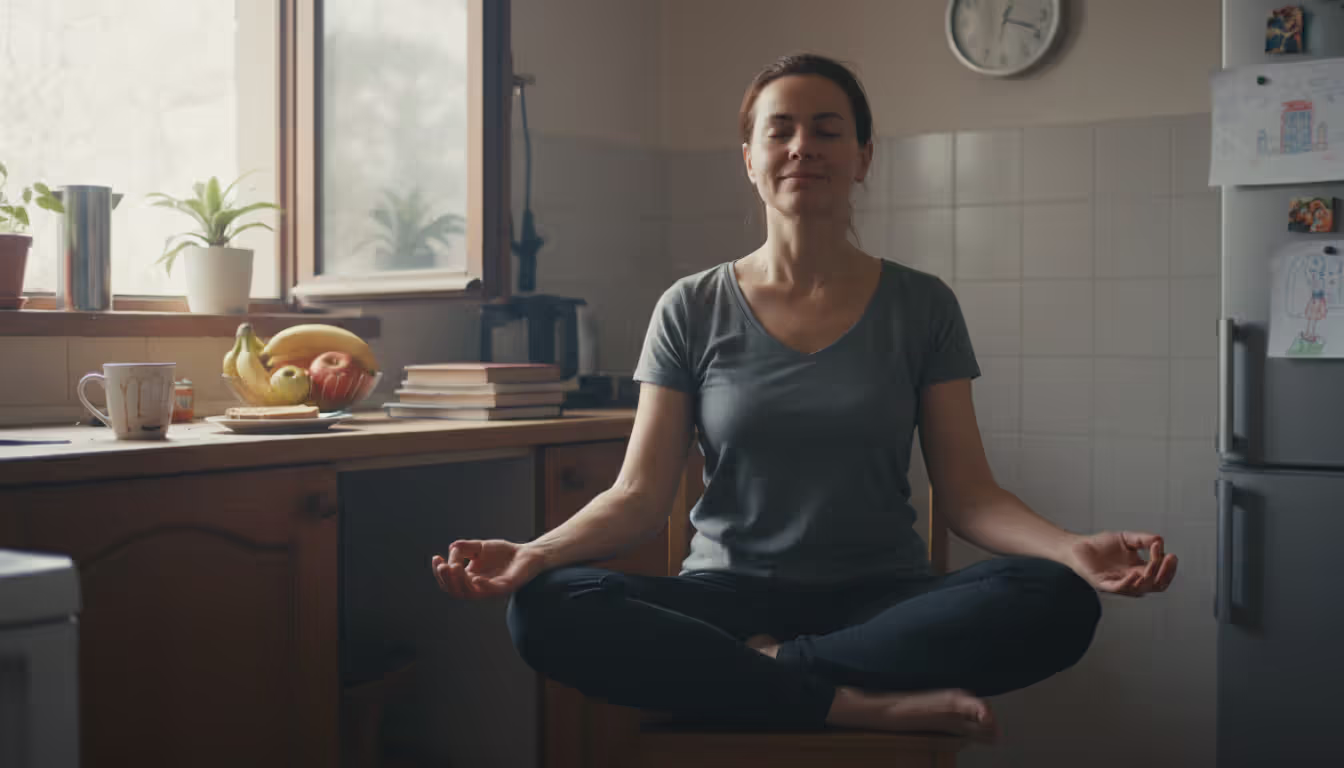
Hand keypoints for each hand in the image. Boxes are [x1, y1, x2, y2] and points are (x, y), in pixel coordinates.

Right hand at [431, 539, 546, 599]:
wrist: (526, 554)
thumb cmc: (503, 553)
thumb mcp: (480, 547)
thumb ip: (466, 547)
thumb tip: (452, 547)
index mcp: (469, 578)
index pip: (449, 581)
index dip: (439, 572)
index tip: (436, 557)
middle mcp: (477, 587)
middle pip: (455, 590)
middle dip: (446, 579)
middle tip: (444, 566)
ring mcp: (490, 589)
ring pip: (468, 593)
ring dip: (459, 582)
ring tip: (455, 567)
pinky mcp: (504, 588)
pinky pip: (490, 591)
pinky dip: (481, 586)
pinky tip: (476, 578)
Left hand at [1067, 531, 1177, 596]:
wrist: (1078, 546)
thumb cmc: (1100, 545)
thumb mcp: (1126, 539)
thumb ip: (1143, 539)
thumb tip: (1160, 540)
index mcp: (1139, 571)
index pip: (1160, 576)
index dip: (1168, 567)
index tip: (1170, 554)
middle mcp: (1131, 580)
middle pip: (1156, 585)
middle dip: (1165, 573)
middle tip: (1168, 559)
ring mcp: (1118, 584)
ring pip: (1141, 588)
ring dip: (1150, 577)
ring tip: (1153, 563)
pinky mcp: (1104, 584)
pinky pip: (1120, 588)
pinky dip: (1129, 583)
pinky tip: (1135, 573)